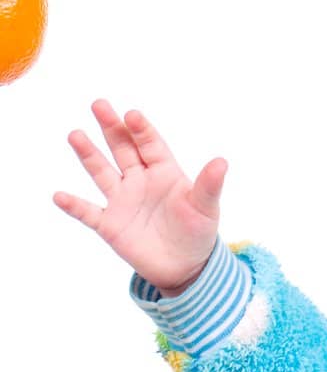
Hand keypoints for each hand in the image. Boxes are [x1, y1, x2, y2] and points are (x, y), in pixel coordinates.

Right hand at [52, 99, 228, 295]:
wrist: (185, 266)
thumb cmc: (198, 231)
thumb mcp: (206, 207)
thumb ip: (209, 185)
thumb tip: (222, 162)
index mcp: (164, 172)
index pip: (150, 144)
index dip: (141, 129)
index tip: (132, 114)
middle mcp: (140, 181)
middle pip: (123, 149)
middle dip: (111, 127)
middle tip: (99, 104)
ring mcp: (123, 201)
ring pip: (102, 172)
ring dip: (88, 155)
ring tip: (75, 135)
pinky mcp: (110, 225)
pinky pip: (88, 212)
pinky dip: (74, 205)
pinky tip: (59, 196)